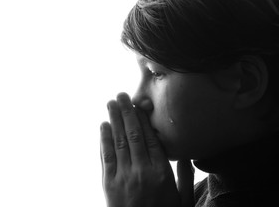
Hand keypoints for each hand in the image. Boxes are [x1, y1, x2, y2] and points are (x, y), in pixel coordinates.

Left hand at [100, 92, 193, 206]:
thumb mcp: (183, 200)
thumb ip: (185, 176)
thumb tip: (187, 154)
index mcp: (162, 172)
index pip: (151, 138)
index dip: (143, 119)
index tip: (139, 104)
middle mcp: (142, 171)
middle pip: (134, 134)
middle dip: (126, 112)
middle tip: (122, 95)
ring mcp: (123, 176)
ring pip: (119, 141)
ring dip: (114, 119)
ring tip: (111, 103)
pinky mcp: (109, 183)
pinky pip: (106, 156)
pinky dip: (104, 139)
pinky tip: (103, 125)